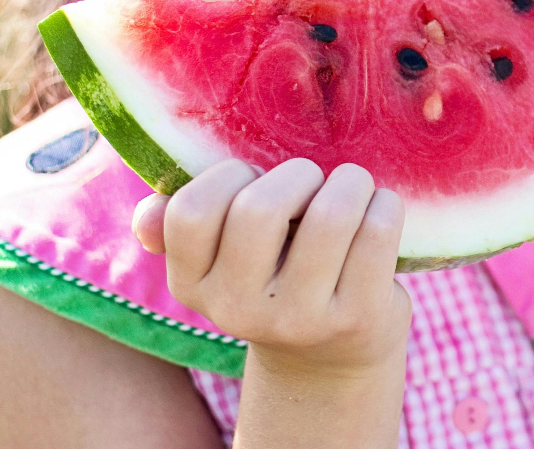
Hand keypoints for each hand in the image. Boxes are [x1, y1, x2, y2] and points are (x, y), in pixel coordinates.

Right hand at [131, 159, 411, 378]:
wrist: (331, 359)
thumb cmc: (277, 280)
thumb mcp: (223, 264)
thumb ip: (182, 230)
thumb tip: (148, 213)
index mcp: (193, 285)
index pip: (191, 212)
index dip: (229, 175)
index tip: (255, 179)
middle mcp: (239, 310)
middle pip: (259, 209)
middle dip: (297, 174)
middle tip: (313, 182)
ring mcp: (301, 319)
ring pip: (330, 215)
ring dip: (350, 182)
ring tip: (352, 188)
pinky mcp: (358, 317)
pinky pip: (377, 232)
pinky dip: (385, 205)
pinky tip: (379, 209)